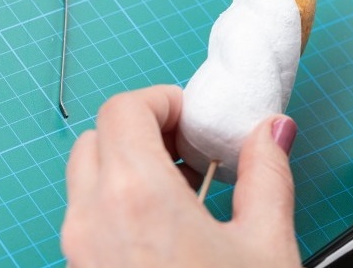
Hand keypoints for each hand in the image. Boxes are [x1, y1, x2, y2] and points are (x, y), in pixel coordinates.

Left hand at [61, 85, 300, 267]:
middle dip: (144, 128)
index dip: (163, 100)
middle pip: (97, 138)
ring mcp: (80, 254)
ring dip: (129, 164)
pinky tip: (169, 228)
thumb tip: (272, 132)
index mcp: (138, 197)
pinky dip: (118, 201)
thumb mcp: (265, 243)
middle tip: (191, 148)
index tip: (196, 118)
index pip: (124, 110)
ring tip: (184, 189)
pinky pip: (87, 217)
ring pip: (85, 178)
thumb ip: (268, 173)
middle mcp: (93, 221)